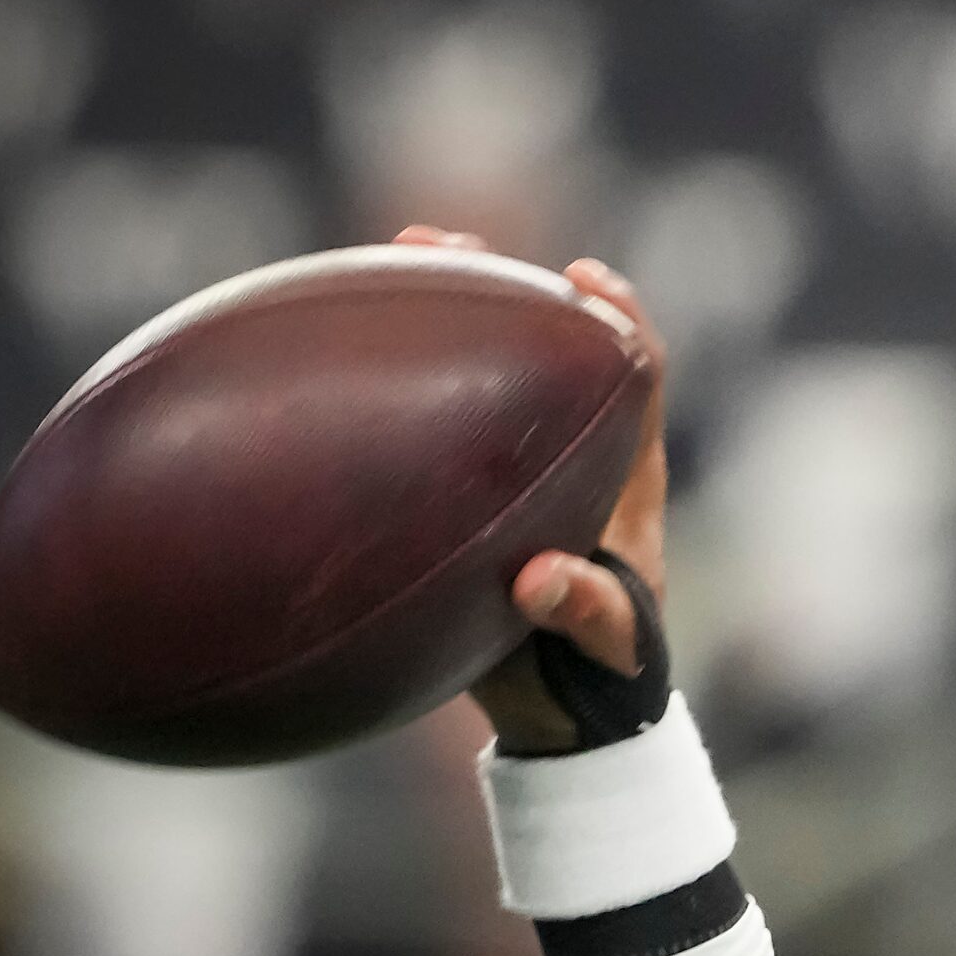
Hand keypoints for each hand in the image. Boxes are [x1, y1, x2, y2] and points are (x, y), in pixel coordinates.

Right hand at [394, 226, 672, 752]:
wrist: (562, 711)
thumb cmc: (600, 672)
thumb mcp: (606, 644)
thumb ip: (588, 611)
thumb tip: (540, 576)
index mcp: (626, 473)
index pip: (638, 371)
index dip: (619, 319)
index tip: (582, 282)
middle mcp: (573, 452)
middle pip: (550, 341)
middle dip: (508, 284)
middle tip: (453, 245)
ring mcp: (514, 467)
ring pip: (483, 368)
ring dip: (445, 308)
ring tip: (390, 257)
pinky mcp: (463, 491)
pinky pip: (426, 425)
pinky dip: (386, 386)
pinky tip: (318, 360)